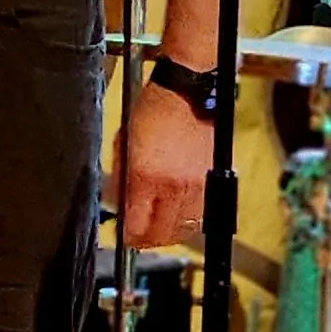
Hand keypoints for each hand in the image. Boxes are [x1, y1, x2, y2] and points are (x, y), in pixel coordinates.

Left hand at [124, 77, 211, 248]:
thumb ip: (121, 177)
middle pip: (161, 235)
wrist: (188, 91)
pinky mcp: (212, 182)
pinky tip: (177, 215)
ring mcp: (196, 186)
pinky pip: (200, 216)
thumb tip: (118, 203)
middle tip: (137, 235)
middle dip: (146, 240)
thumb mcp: (124, 142)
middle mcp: (173, 186)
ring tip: (157, 228)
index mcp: (146, 176)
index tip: (122, 234)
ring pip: (183, 230)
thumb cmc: (154, 109)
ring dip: (168, 234)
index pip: (137, 226)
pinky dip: (188, 221)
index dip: (127, 235)